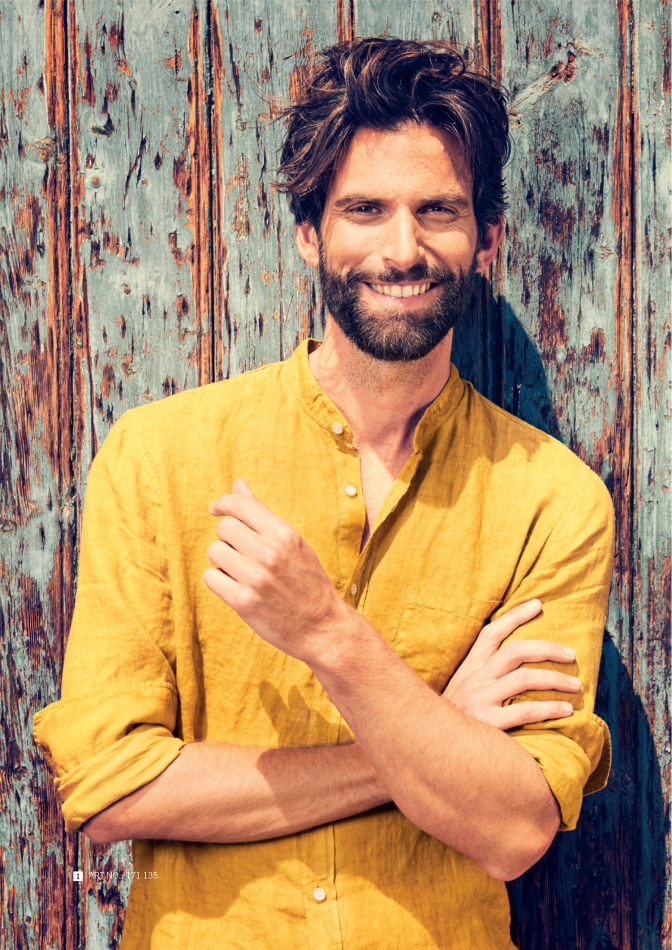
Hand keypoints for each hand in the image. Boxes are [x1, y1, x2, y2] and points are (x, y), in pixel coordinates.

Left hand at [203, 479, 347, 659]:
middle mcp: (269, 552)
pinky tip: (237, 588)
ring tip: (244, 573)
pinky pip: (211, 577)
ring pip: (215, 552)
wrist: (322, 628)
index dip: (223, 503)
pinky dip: (220, 582)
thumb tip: (238, 484)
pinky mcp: (243, 602)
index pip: (239, 505)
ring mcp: (255, 578)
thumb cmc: (307, 581)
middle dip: (229, 539)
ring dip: (224, 561)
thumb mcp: (293, 542)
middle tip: (244, 554)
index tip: (216, 509)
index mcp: (284, 534)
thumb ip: (262, 514)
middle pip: (224, 528)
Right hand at [442, 599, 578, 729]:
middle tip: (571, 653)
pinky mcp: (487, 723)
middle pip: (513, 651)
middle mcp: (473, 680)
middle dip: (546, 648)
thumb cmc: (453, 722)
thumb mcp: (459, 692)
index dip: (514, 616)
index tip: (538, 604)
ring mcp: (479, 700)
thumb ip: (479, 679)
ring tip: (575, 684)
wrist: (431, 748)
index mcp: (467, 669)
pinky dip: (550, 707)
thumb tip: (510, 667)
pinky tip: (566, 710)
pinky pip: (525, 710)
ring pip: (524, 678)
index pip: (490, 633)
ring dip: (555, 679)